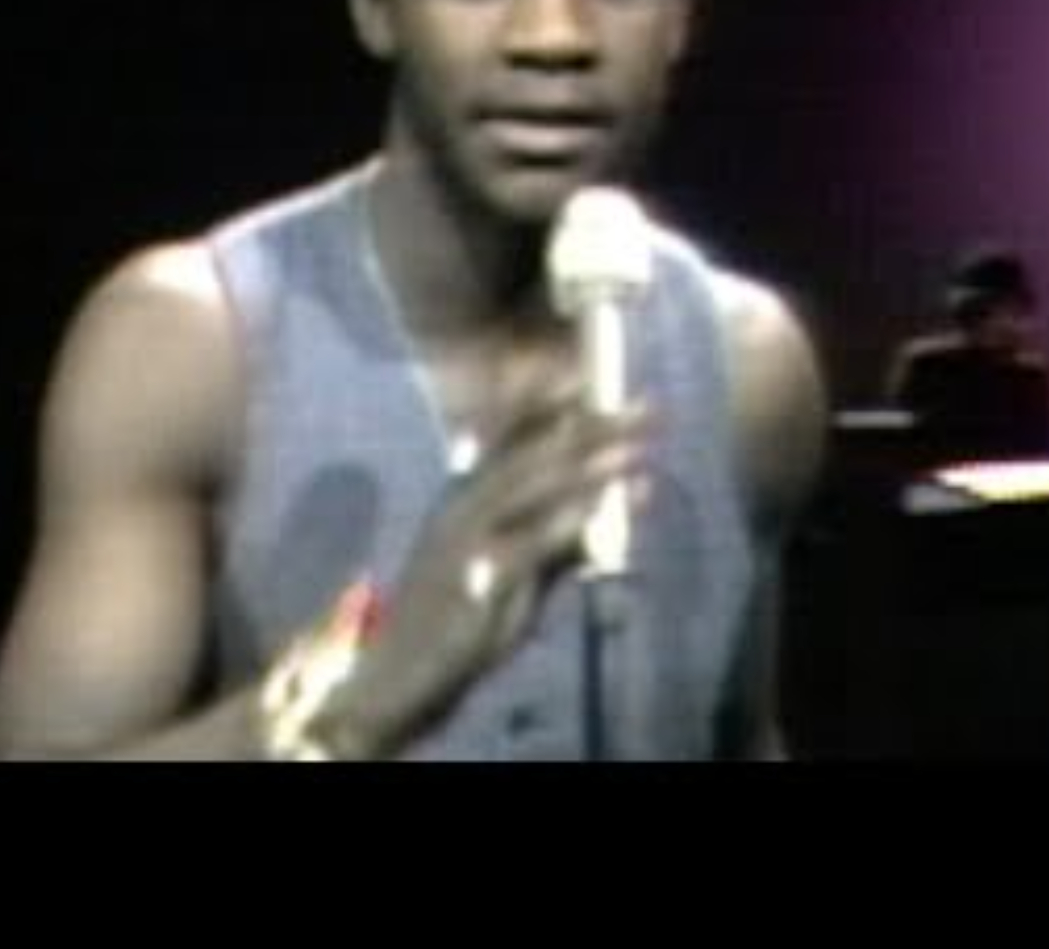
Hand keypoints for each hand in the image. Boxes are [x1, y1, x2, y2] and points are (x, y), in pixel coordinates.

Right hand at [319, 386, 648, 756]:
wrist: (399, 675)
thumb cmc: (456, 624)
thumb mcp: (512, 575)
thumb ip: (554, 544)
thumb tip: (602, 518)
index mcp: (465, 498)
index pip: (508, 436)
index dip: (547, 402)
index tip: (588, 374)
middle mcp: (464, 506)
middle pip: (536, 452)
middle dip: (595, 427)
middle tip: (648, 410)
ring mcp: (469, 539)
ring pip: (535, 486)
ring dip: (593, 465)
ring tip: (642, 450)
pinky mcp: (478, 578)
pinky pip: (529, 542)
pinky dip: (569, 523)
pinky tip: (603, 511)